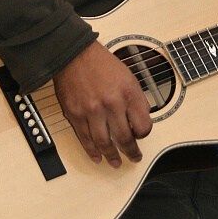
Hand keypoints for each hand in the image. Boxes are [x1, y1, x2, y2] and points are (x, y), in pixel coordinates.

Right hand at [53, 41, 151, 167]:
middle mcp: (111, 104)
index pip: (143, 126)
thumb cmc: (102, 64)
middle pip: (125, 138)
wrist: (74, 55)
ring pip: (104, 143)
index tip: (140, 135)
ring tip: (115, 163)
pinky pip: (85, 139)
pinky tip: (97, 157)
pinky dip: (92, 151)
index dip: (143, 134)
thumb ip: (136, 100)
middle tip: (134, 158)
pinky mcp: (75, 114)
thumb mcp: (129, 77)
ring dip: (111, 156)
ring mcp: (92, 111)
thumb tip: (140, 120)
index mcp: (128, 93)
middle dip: (131, 152)